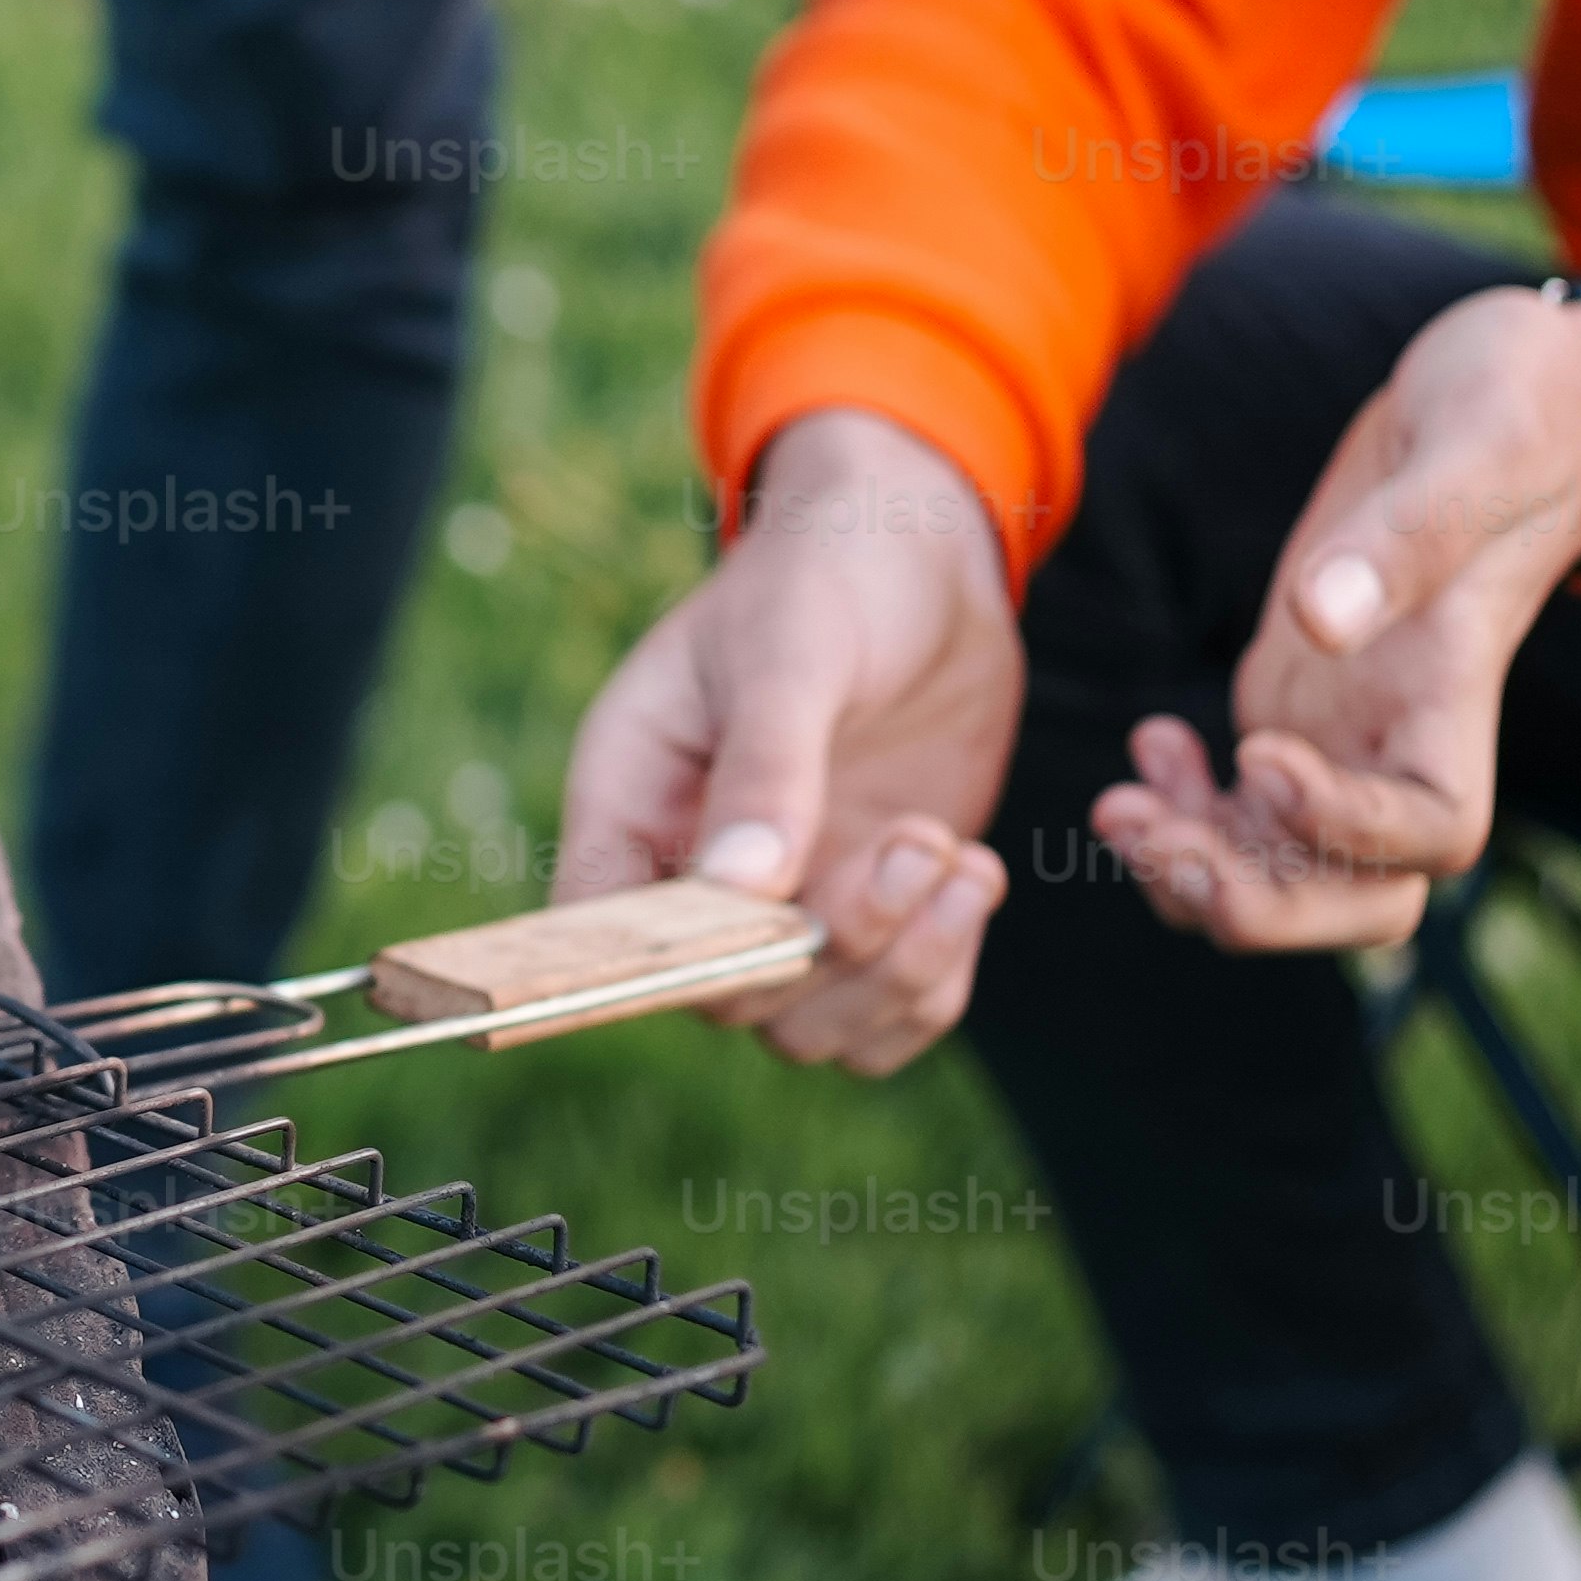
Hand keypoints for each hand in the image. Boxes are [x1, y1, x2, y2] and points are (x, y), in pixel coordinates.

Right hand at [553, 408, 1024, 1074]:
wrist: (917, 551)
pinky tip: (974, 875)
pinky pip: (890, 1015)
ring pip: (815, 1030)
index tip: (777, 927)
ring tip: (954, 854)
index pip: (605, 938)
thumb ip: (766, 766)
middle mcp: (696, 876)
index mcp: (630, 806)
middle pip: (730, 1001)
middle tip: (915, 840)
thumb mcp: (789, 651)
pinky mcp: (869, 912)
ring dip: (899, 970)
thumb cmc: (825, 572)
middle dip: (834, 950)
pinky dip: (939, 977)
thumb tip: (741, 886)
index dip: (671, 966)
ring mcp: (787, 904)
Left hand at [1087, 281, 1580, 949]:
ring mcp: (1346, 739)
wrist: (1513, 402)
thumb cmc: (1518, 412)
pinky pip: (1239, 816)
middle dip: (1248, 901)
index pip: (1424, 835)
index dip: (1338, 826)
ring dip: (1190, 867)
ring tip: (1116, 806)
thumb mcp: (1474, 446)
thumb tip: (1319, 620)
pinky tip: (1151, 740)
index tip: (1259, 752)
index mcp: (1460, 705)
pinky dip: (1183, 808)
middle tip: (1143, 834)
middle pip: (1351, 903)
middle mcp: (1405, 746)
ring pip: (1279, 875)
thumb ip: (1407, 535)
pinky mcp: (1298, 713)